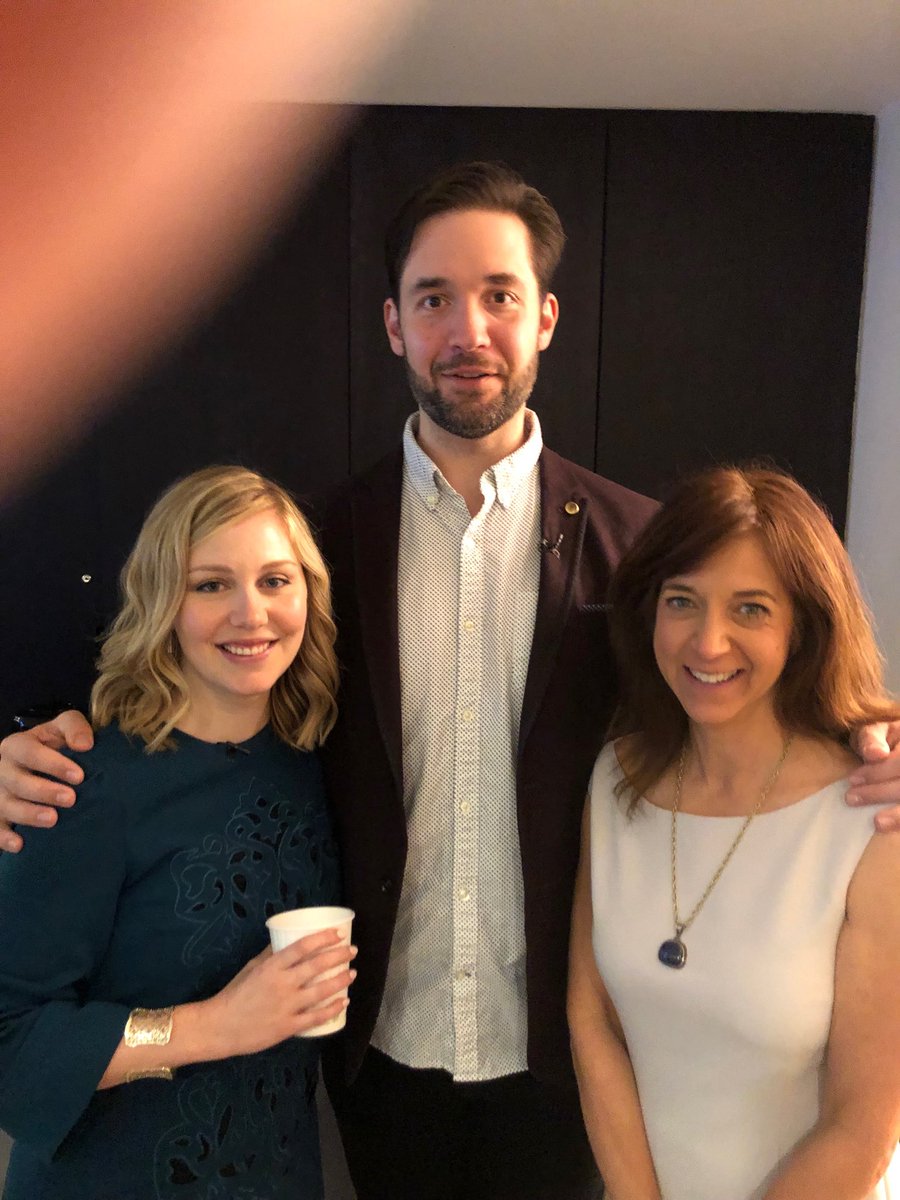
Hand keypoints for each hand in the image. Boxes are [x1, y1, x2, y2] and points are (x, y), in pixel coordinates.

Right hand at [0, 711, 93, 851]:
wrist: (44, 765)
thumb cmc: (56, 745)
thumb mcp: (63, 727)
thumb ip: (74, 727)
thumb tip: (84, 744)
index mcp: (16, 745)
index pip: (29, 752)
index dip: (52, 764)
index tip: (79, 776)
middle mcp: (3, 769)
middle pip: (17, 781)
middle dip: (44, 791)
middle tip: (70, 799)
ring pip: (6, 805)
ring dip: (28, 813)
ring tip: (52, 820)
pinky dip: (3, 837)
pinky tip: (19, 845)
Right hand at [200, 929, 357, 1055]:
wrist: (220, 1027)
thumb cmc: (235, 994)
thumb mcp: (251, 967)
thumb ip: (271, 955)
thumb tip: (287, 940)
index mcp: (272, 967)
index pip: (302, 947)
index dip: (323, 938)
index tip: (338, 933)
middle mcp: (282, 984)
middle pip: (317, 966)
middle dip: (339, 956)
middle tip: (352, 951)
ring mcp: (287, 1006)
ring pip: (322, 991)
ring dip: (341, 980)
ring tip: (352, 973)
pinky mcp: (288, 1026)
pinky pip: (316, 1017)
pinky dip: (333, 1009)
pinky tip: (344, 1002)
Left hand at [847, 720, 899, 830]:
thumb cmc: (890, 741)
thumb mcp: (881, 731)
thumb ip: (873, 737)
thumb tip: (875, 754)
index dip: (879, 772)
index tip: (852, 779)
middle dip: (880, 793)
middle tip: (851, 799)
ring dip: (899, 815)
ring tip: (878, 822)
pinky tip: (890, 827)